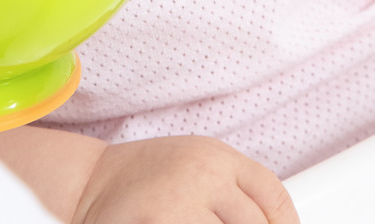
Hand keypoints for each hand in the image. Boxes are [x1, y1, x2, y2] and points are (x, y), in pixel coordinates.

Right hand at [71, 136, 296, 223]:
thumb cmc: (145, 179)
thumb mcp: (198, 169)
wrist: (89, 181)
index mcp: (220, 157)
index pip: (273, 196)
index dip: (285, 223)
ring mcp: (184, 201)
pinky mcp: (163, 220)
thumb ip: (232, 191)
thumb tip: (272, 222)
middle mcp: (207, 174)